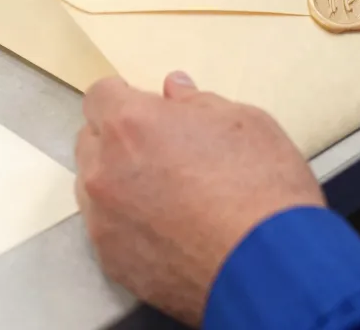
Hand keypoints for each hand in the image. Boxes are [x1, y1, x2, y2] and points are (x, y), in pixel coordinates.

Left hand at [75, 73, 323, 326]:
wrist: (269, 268)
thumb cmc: (262, 187)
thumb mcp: (244, 123)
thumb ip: (197, 103)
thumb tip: (174, 91)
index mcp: (131, 125)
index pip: (99, 96)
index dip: (124, 98)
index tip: (147, 109)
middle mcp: (104, 171)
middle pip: (90, 141)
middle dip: (117, 139)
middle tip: (161, 152)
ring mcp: (103, 221)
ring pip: (93, 187)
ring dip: (118, 182)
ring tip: (166, 196)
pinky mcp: (112, 262)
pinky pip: (106, 230)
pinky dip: (127, 224)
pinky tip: (167, 232)